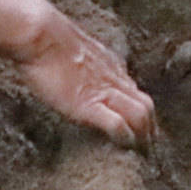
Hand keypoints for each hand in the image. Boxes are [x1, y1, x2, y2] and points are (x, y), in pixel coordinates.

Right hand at [8, 0, 157, 143]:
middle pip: (147, 106)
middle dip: (150, 129)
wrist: (40, 34)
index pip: (136, 92)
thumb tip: (74, 67)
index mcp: (110, 66)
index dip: (140, 112)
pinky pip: (118, 124)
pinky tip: (122, 147)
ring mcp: (104, 92)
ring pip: (141, 115)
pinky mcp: (90, 105)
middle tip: (146, 148)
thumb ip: (84, 62)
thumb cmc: (47, 38)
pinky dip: (125, 137)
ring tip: (140, 154)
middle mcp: (114, 79)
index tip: (139, 127)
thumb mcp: (75, 48)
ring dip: (143, 137)